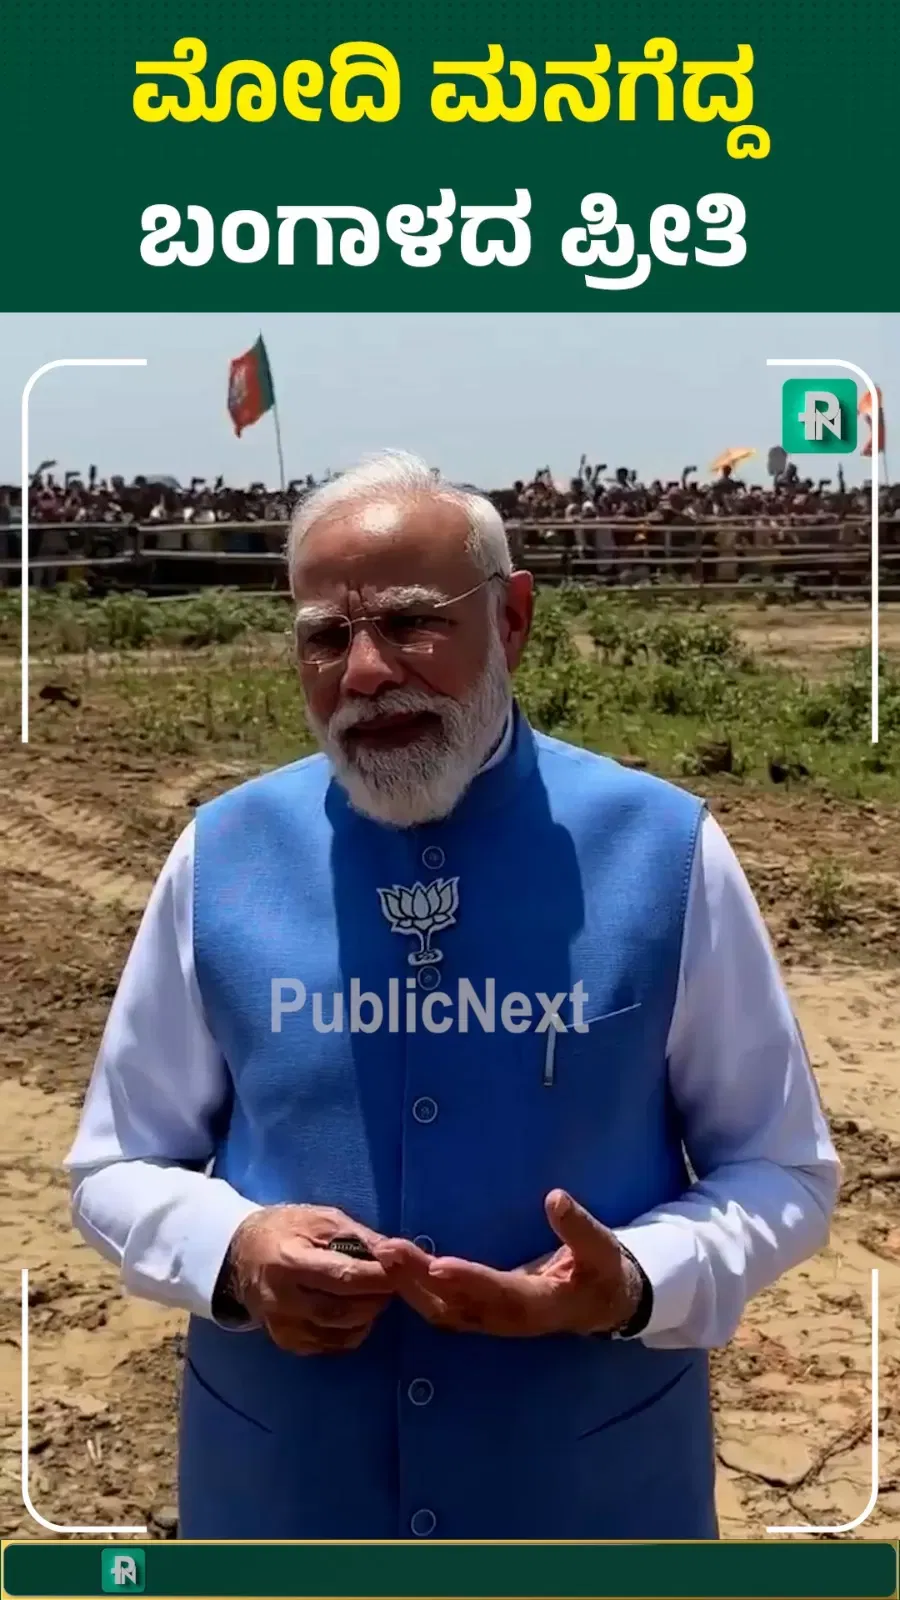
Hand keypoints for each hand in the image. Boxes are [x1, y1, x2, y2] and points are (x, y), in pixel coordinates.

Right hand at [221, 1204, 394, 1355]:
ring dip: (367, 1316)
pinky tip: (355, 1312)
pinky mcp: (286, 1341)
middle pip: (342, 1310)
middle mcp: (282, 1299)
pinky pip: (329, 1344)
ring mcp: (282, 1325)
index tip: (401, 1271)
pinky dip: (351, 1331)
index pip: (343, 1276)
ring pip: (339, 1332)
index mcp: (289, 1261)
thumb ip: (360, 1236)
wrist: (241, 1254)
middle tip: (392, 1284)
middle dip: (376, 1298)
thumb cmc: (286, 1229)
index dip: (378, 1277)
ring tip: (374, 1295)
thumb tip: (397, 1253)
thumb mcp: (322, 1219)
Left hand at [372, 1190, 643, 1337]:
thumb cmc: (601, 1273)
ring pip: (440, 1310)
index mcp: (539, 1304)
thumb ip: (580, 1229)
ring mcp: (489, 1320)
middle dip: (419, 1281)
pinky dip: (413, 1290)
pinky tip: (392, 1267)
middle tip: (388, 1249)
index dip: (469, 1280)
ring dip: (408, 1285)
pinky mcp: (479, 1313)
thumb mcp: (602, 1251)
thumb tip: (555, 1198)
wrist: (601, 1304)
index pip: (498, 1294)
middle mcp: (507, 1318)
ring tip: (381, 1253)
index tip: (439, 1264)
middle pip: (456, 1305)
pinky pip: (440, 1306)